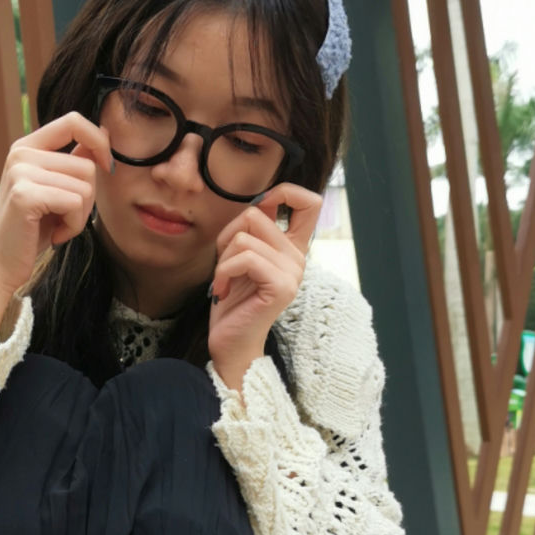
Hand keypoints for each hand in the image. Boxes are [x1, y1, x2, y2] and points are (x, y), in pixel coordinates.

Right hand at [0, 112, 115, 300]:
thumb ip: (73, 162)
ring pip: (85, 187)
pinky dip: (73, 226)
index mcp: (27, 147)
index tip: (107, 166)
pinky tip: (53, 235)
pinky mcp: (25, 195)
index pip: (73, 121)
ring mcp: (21, 172)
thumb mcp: (55, 191)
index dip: (98, 140)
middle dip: (87, 199)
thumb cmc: (30, 231)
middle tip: (63, 218)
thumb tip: (105, 134)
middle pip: (87, 165)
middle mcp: (21, 154)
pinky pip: (75, 204)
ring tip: (56, 227)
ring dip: (79, 216)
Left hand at [208, 185, 323, 389]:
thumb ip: (252, 230)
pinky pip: (245, 257)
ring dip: (223, 258)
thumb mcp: (239, 256)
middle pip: (256, 213)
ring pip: (245, 236)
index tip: (260, 208)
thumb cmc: (232, 300)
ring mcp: (293, 272)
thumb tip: (257, 201)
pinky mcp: (281, 286)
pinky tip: (223, 290)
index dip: (284, 191)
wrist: (231, 343)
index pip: (310, 202)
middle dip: (228, 235)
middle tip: (226, 264)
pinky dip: (224, 272)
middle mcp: (298, 257)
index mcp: (291, 247)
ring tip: (226, 280)